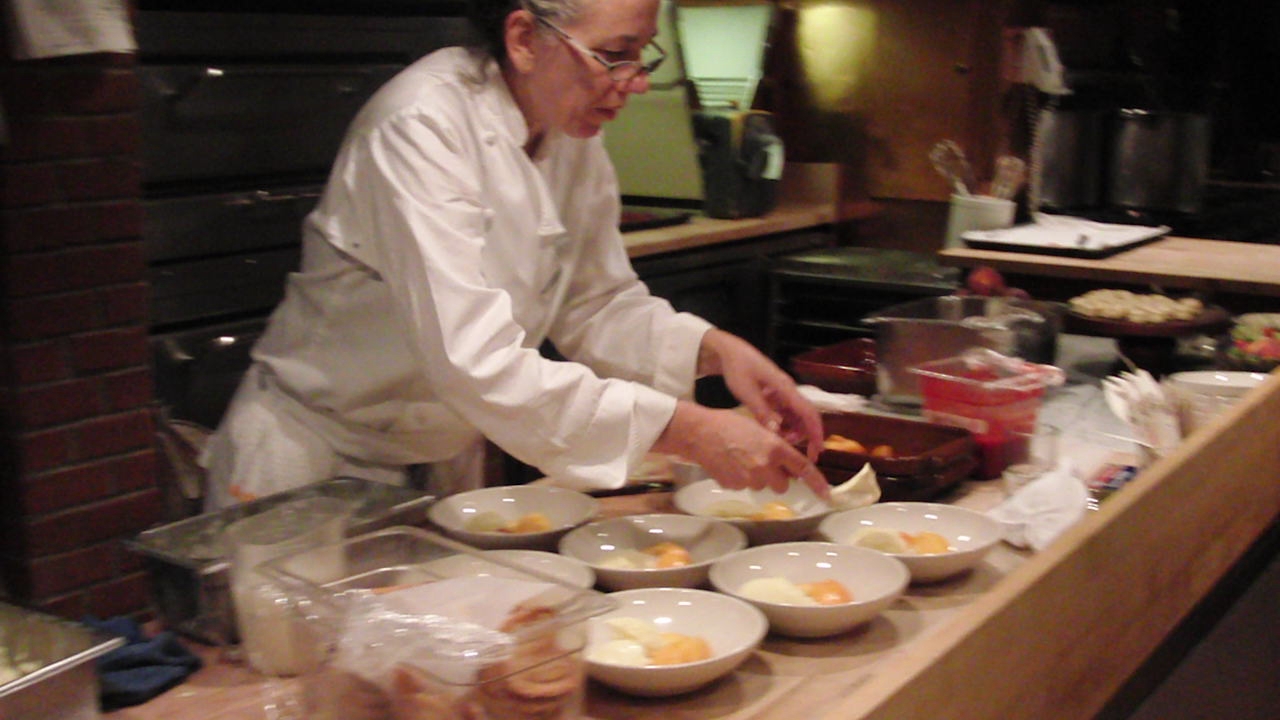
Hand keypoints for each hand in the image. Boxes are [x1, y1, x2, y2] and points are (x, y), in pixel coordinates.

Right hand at [653, 402, 829, 498]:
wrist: (699, 433)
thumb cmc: (728, 424)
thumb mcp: (759, 428)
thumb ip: (775, 446)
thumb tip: (785, 462)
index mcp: (774, 448)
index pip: (802, 469)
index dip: (817, 483)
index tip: (827, 495)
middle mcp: (764, 467)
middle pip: (782, 485)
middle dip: (777, 477)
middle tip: (764, 462)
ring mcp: (748, 480)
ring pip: (762, 486)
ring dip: (757, 477)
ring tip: (741, 459)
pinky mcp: (734, 486)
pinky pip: (745, 487)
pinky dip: (741, 479)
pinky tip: (730, 465)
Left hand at [697, 329, 824, 459]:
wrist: (730, 351)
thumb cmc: (738, 368)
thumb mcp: (746, 392)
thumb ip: (762, 412)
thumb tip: (777, 432)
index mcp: (785, 388)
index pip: (808, 413)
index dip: (815, 433)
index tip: (817, 451)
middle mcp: (788, 390)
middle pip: (805, 417)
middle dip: (803, 435)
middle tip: (789, 449)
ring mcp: (783, 392)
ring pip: (795, 416)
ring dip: (791, 430)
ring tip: (776, 439)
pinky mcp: (775, 394)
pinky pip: (785, 412)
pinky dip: (782, 423)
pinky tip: (771, 428)